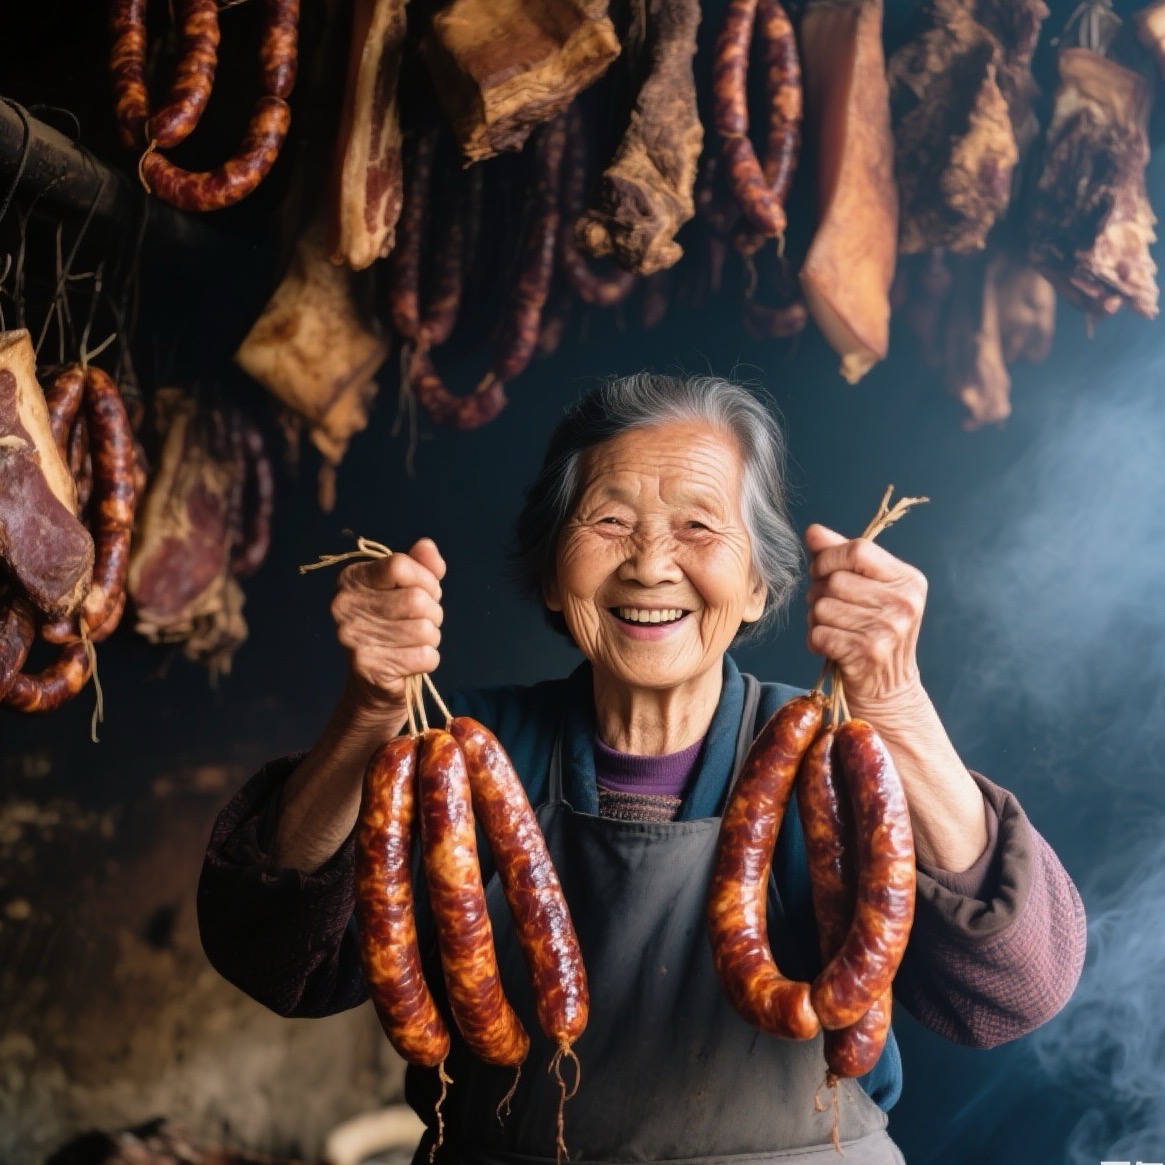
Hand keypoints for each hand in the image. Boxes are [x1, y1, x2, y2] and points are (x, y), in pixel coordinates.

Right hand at [329, 537, 445, 713]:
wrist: (373, 683)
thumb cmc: (394, 627)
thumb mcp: (407, 590)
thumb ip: (421, 566)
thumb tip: (427, 546)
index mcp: (352, 579)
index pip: (400, 566)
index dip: (426, 580)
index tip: (427, 592)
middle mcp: (344, 605)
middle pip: (416, 599)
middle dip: (433, 612)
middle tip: (424, 621)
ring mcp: (352, 636)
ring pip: (424, 629)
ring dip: (432, 637)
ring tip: (417, 641)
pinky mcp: (367, 666)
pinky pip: (424, 656)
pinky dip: (429, 659)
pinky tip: (412, 661)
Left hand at [804, 524, 927, 711]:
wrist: (889, 690)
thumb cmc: (872, 633)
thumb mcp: (867, 590)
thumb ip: (841, 557)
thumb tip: (813, 531)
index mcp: (907, 580)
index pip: (858, 549)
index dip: (828, 557)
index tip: (820, 571)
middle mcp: (904, 602)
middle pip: (834, 580)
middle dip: (817, 593)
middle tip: (826, 608)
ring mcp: (889, 628)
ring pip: (822, 607)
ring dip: (815, 619)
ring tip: (832, 629)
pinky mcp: (869, 652)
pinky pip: (819, 633)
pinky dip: (815, 640)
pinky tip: (830, 647)